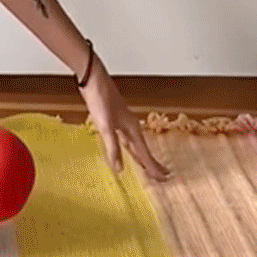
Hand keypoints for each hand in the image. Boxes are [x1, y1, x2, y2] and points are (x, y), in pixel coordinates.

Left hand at [79, 54, 168, 182]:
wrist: (93, 79)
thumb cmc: (101, 100)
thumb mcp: (106, 127)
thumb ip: (113, 148)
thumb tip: (120, 169)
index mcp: (132, 128)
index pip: (144, 153)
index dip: (152, 167)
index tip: (162, 178)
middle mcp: (131, 125)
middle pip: (143, 148)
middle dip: (152, 162)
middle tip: (162, 175)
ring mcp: (123, 121)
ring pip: (135, 143)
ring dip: (142, 155)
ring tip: (147, 165)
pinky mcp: (115, 118)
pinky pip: (126, 138)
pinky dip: (129, 146)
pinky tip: (126, 147)